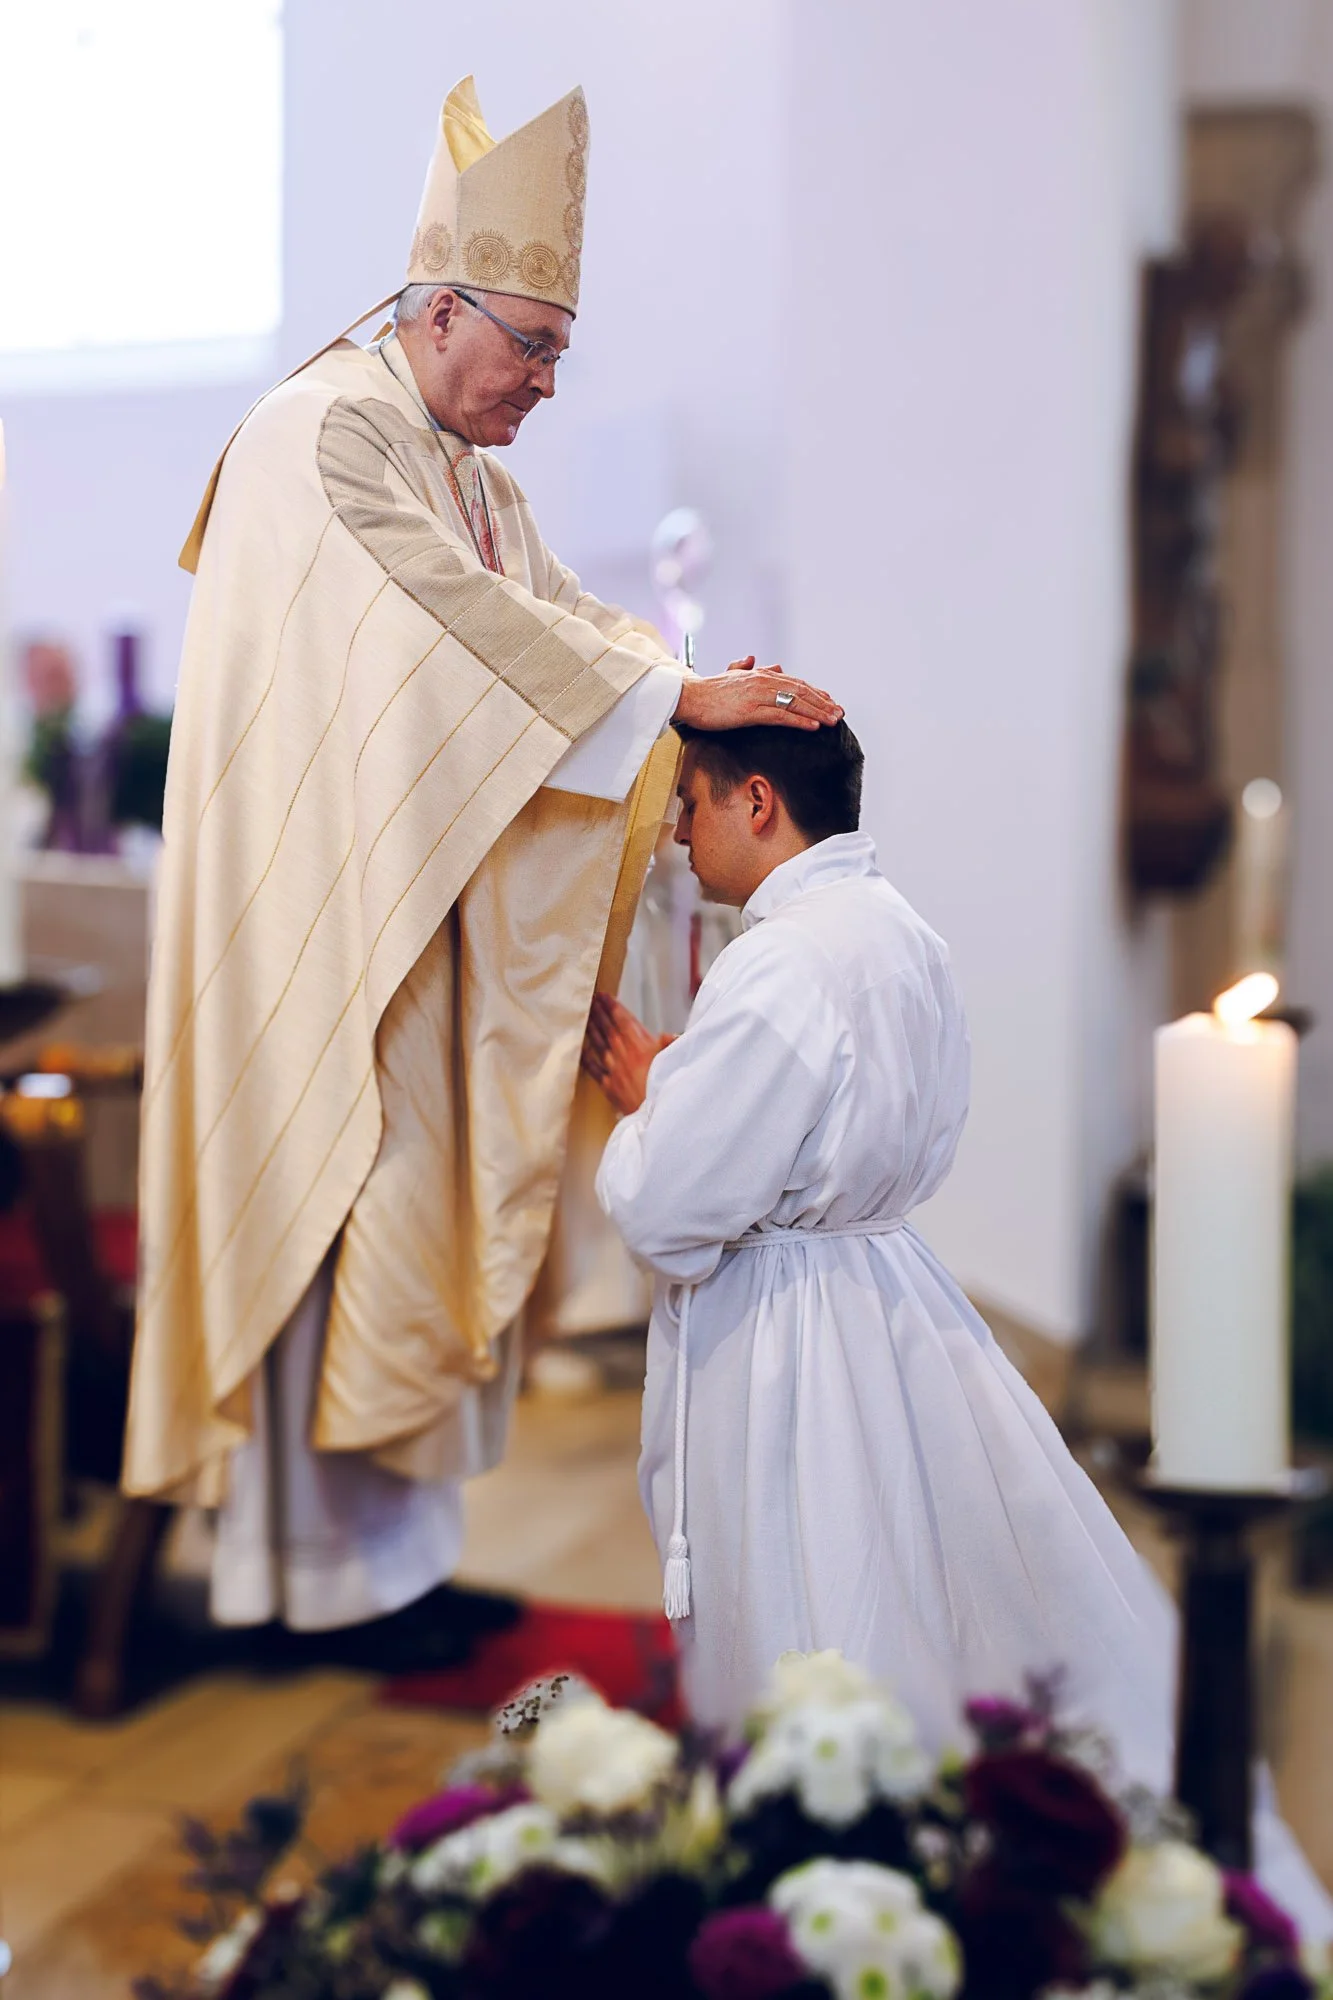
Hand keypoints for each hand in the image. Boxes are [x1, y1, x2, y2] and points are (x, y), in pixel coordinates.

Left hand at [581, 992, 672, 1115]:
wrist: (655, 1114)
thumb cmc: (667, 1086)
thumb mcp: (674, 1059)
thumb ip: (670, 1044)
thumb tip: (670, 1035)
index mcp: (641, 1045)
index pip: (623, 1021)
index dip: (613, 1007)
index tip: (604, 996)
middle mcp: (624, 1055)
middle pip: (609, 1029)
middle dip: (600, 1013)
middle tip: (591, 1000)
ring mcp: (614, 1070)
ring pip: (599, 1045)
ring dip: (592, 1029)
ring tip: (586, 1017)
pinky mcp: (609, 1086)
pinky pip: (594, 1068)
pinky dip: (587, 1057)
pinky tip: (581, 1048)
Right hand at [675, 658, 841, 731]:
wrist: (688, 697)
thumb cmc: (709, 691)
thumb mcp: (732, 676)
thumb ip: (749, 669)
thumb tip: (765, 662)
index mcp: (760, 675)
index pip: (795, 682)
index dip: (816, 692)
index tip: (831, 701)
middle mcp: (762, 681)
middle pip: (800, 691)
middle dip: (823, 702)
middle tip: (839, 713)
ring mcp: (757, 696)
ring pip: (795, 702)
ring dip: (817, 712)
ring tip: (832, 720)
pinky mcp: (750, 711)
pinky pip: (780, 715)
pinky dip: (799, 720)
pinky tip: (813, 726)